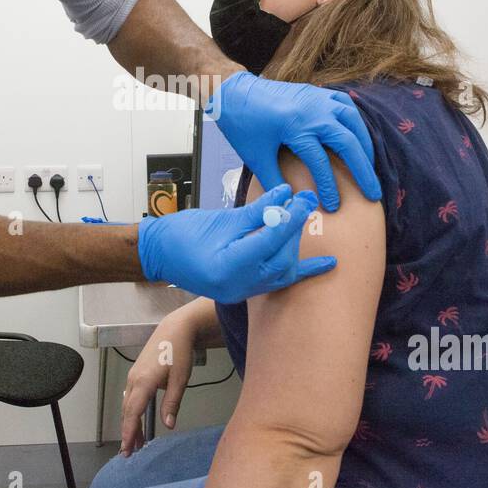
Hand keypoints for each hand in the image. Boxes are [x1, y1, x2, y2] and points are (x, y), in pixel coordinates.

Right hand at [119, 309, 196, 454]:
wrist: (175, 329)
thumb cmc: (179, 353)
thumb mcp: (180, 380)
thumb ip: (172, 403)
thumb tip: (168, 426)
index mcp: (143, 382)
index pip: (133, 413)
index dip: (129, 432)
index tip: (127, 449)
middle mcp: (133, 379)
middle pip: (127, 411)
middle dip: (128, 432)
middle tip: (129, 452)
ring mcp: (133, 375)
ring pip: (128, 404)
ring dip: (130, 423)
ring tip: (136, 441)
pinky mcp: (136, 372)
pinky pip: (130, 396)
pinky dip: (132, 411)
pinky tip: (137, 419)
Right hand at [137, 184, 332, 304]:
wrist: (159, 255)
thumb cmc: (181, 234)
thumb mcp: (221, 219)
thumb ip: (256, 211)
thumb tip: (285, 195)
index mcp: (227, 267)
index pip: (269, 242)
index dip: (291, 219)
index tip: (305, 200)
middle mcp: (238, 286)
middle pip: (281, 259)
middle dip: (294, 230)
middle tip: (304, 203)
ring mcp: (242, 292)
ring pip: (283, 272)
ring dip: (295, 245)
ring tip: (297, 219)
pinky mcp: (246, 290)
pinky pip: (279, 281)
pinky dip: (302, 271)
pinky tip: (329, 264)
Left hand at [206, 71, 381, 211]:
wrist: (234, 92)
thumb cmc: (242, 125)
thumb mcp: (256, 157)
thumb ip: (275, 182)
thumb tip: (290, 206)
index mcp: (296, 127)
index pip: (321, 163)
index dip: (329, 187)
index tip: (334, 206)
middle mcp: (313, 111)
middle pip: (348, 142)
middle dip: (363, 171)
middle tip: (373, 194)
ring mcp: (318, 99)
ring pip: (353, 121)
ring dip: (365, 145)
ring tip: (370, 167)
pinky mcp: (317, 93)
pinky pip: (346, 104)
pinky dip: (356, 121)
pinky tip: (359, 137)